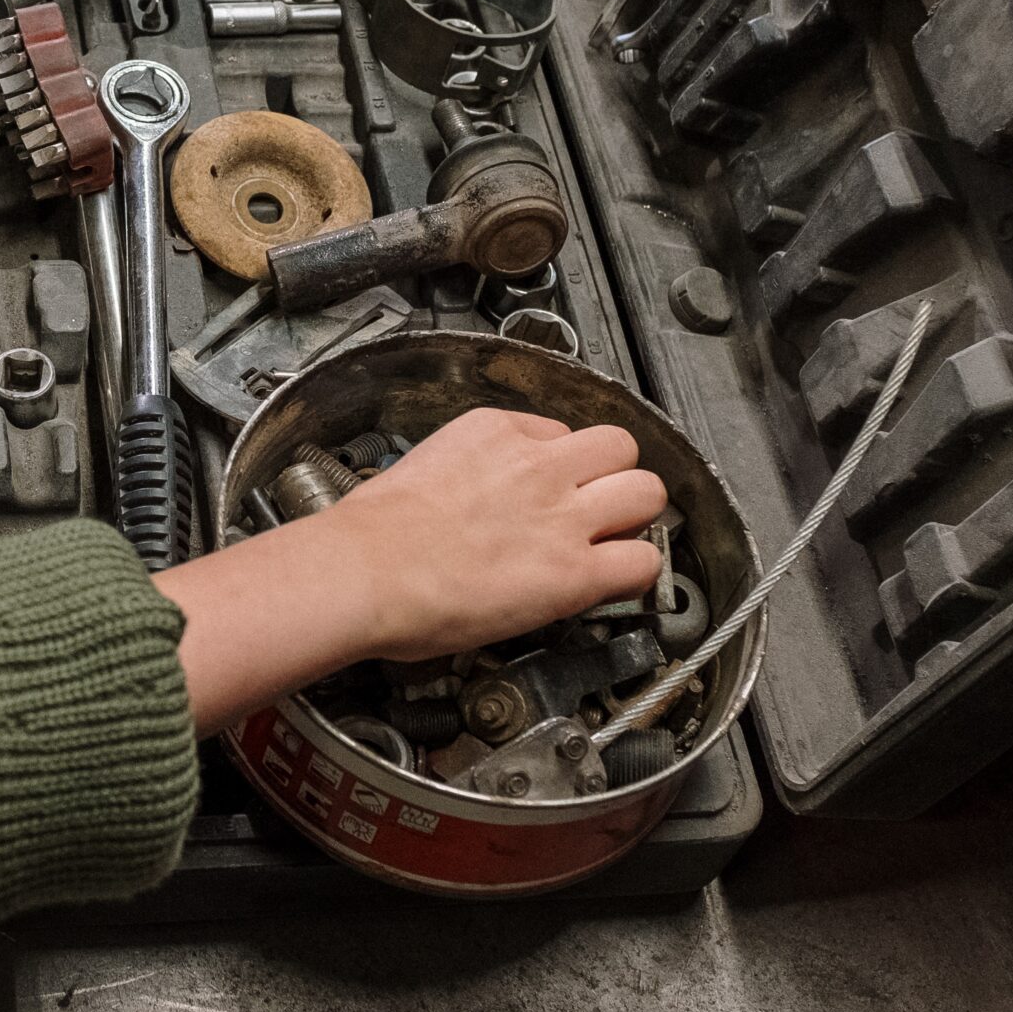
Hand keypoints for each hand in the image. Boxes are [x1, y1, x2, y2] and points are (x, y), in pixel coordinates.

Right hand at [155, 408, 665, 735]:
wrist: (364, 571)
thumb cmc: (372, 534)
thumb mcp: (423, 464)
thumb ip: (467, 469)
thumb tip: (477, 495)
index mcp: (496, 430)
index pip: (561, 431)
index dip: (563, 465)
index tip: (552, 487)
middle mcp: (538, 464)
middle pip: (620, 446)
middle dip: (614, 476)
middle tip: (599, 506)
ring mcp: (562, 516)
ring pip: (647, 492)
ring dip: (635, 516)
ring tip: (615, 538)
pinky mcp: (573, 572)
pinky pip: (643, 563)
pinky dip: (636, 573)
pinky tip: (614, 581)